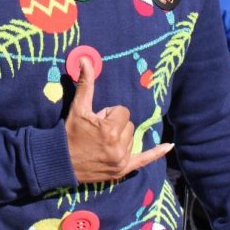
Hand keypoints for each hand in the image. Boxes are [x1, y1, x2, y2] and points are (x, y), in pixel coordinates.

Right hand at [65, 56, 172, 183]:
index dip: (108, 114)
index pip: (122, 112)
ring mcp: (121, 160)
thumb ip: (85, 84)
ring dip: (120, 138)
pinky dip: (157, 153)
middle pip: (129, 125)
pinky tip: (169, 146)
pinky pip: (145, 160)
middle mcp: (119, 146)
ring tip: (101, 144)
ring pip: (132, 139)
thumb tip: (85, 59)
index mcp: (110, 130)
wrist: (60, 162)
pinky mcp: (122, 170)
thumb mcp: (78, 108)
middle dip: (115, 126)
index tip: (96, 122)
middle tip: (97, 133)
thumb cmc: (70, 133)